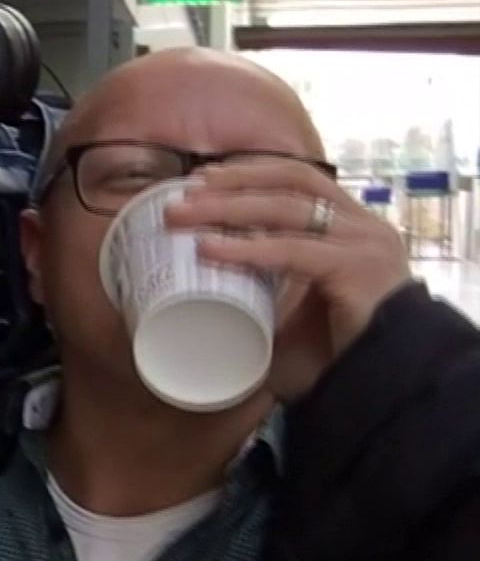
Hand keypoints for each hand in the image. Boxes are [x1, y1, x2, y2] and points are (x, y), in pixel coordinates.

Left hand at [165, 159, 411, 399]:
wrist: (382, 388)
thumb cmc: (334, 354)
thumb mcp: (292, 308)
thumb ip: (261, 288)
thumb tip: (198, 281)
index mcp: (350, 227)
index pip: (297, 179)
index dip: (249, 173)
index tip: (201, 179)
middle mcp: (362, 226)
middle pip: (289, 184)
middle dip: (229, 186)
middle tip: (179, 197)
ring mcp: (366, 243)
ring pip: (287, 209)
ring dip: (228, 208)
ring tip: (182, 217)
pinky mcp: (361, 268)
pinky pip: (294, 251)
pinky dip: (248, 248)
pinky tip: (210, 249)